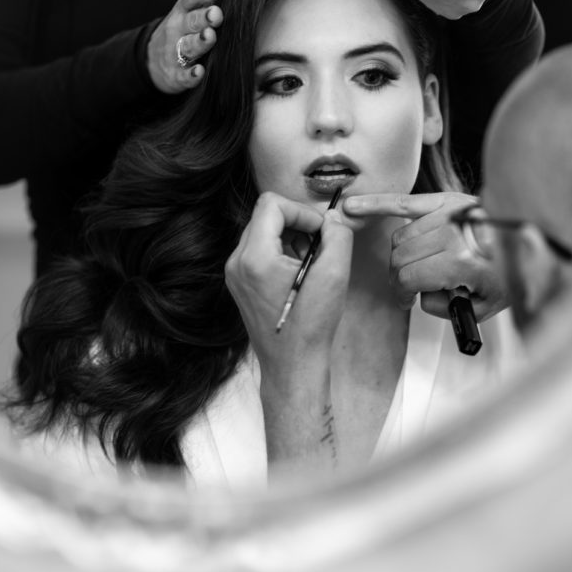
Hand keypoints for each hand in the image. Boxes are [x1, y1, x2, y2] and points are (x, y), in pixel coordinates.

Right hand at [146, 0, 226, 93]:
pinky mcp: (177, 76)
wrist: (157, 61)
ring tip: (210, 37)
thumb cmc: (187, 24)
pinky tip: (199, 73)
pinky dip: (190, 76)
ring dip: (198, 43)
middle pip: (189, 21)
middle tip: (216, 14)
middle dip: (201, 18)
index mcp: (184, 8)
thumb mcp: (194, 0)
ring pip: (186, 47)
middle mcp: (178, 29)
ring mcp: (176, 53)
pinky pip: (183, 76)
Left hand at [225, 192, 352, 380]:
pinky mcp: (239, 284)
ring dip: (290, 239)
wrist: (292, 366)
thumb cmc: (311, 326)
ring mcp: (235, 274)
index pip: (271, 204)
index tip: (321, 232)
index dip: (301, 211)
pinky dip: (280, 253)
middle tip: (318, 248)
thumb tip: (331, 217)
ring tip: (309, 265)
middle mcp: (237, 262)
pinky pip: (259, 251)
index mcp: (254, 258)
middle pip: (265, 216)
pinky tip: (297, 276)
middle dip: (296, 224)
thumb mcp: (334, 275)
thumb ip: (337, 236)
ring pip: (262, 232)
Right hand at [342, 190, 507, 320]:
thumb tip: (420, 297)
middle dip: (400, 276)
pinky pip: (403, 201)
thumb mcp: (485, 306)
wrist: (535, 238)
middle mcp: (451, 234)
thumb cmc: (513, 271)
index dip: (402, 294)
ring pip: (401, 236)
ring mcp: (448, 214)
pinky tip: (353, 206)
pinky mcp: (447, 200)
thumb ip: (445, 308)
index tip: (406, 300)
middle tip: (410, 286)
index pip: (407, 278)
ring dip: (402, 253)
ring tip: (417, 263)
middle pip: (400, 257)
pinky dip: (376, 204)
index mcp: (460, 261)